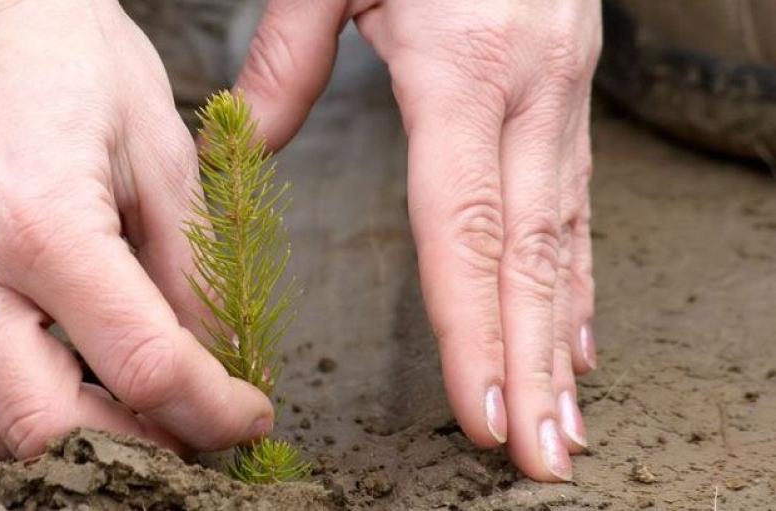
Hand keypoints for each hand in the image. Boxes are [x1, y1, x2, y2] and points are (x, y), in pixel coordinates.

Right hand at [0, 0, 272, 491]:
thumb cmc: (70, 62)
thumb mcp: (160, 150)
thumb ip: (191, 269)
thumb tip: (216, 362)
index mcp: (45, 224)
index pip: (142, 364)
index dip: (213, 410)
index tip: (246, 417)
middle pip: (43, 427)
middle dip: (133, 450)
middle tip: (178, 427)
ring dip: (22, 456)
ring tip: (82, 415)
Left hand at [234, 0, 599, 480]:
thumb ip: (290, 55)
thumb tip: (247, 139)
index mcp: (464, 65)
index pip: (467, 223)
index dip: (474, 323)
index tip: (485, 408)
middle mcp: (529, 90)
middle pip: (531, 252)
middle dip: (535, 362)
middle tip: (542, 457)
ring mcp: (561, 94)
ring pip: (567, 238)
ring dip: (565, 337)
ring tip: (567, 423)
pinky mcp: (567, 93)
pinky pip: (575, 203)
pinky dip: (576, 278)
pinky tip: (575, 334)